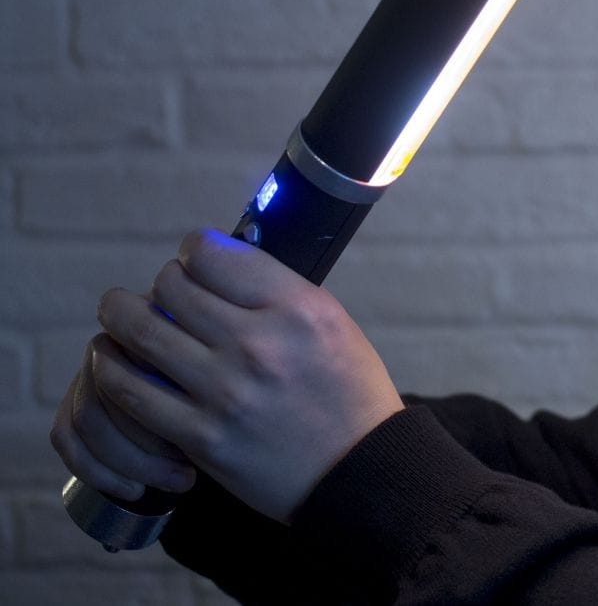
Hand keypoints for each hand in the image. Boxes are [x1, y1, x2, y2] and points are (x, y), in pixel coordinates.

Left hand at [69, 229, 403, 522]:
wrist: (358, 470)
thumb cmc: (347, 391)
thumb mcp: (332, 322)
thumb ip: (276, 291)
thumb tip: (217, 263)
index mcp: (298, 309)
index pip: (213, 254)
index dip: (195, 250)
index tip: (196, 261)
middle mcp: (259, 344)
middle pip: (170, 287)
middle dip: (161, 283)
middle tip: (164, 292)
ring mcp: (226, 392)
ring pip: (139, 333)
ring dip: (120, 317)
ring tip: (119, 314)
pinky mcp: (202, 437)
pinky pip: (132, 394)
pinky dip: (116, 371)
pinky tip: (119, 363)